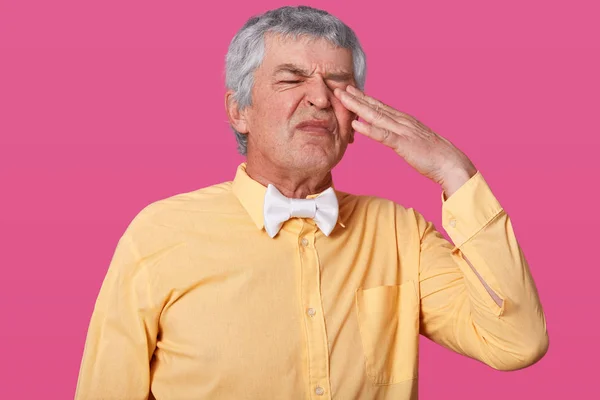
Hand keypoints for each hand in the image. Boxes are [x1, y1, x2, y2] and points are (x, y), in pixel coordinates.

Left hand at [334, 85, 476, 190]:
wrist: (451, 163)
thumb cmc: (434, 156)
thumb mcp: (414, 142)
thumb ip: (402, 136)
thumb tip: (392, 135)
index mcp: (404, 120)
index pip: (380, 106)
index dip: (363, 98)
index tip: (349, 90)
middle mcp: (402, 121)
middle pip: (375, 106)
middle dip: (355, 97)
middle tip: (338, 86)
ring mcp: (403, 131)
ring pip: (376, 116)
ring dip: (357, 106)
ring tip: (342, 98)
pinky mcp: (404, 144)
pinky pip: (383, 135)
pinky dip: (369, 130)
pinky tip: (356, 125)